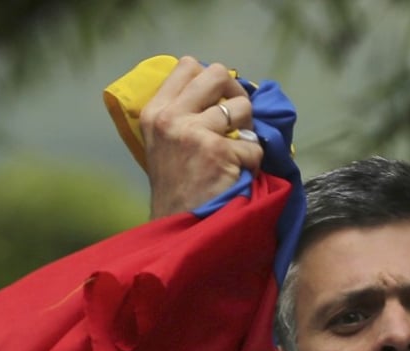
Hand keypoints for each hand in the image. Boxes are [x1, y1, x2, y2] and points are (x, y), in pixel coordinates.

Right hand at [140, 57, 263, 217]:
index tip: (219, 99)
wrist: (178, 225)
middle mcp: (171, 117)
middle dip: (236, 93)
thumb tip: (220, 91)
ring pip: (242, 107)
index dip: (212, 79)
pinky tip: (238, 175)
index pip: (187, 65)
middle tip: (238, 117)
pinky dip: (253, 161)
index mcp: (155, 111)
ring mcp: (194, 133)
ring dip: (247, 130)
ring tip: (237, 152)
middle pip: (217, 74)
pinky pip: (253, 144)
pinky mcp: (218, 152)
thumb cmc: (176, 187)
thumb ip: (182, 113)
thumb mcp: (163, 143)